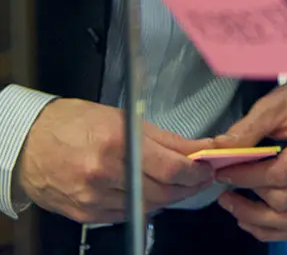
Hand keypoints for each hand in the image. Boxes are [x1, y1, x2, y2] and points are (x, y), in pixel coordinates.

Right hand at [15, 98, 214, 223]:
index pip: (170, 168)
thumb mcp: (124, 118)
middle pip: (161, 192)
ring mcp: (93, 198)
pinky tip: (150, 193)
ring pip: (146, 207)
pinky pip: (125, 215)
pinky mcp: (85, 214)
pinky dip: (142, 205)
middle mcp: (105, 174)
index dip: (195, 172)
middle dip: (187, 186)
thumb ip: (163, 138)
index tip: (207, 168)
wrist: (30, 144)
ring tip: (179, 184)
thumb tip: (195, 148)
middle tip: (200, 177)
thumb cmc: (75, 123)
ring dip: (168, 197)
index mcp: (118, 144)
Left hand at [213, 76, 286, 241]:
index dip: (248, 177)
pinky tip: (251, 217)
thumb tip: (219, 151)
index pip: (282, 174)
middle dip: (248, 199)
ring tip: (233, 205)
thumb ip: (247, 129)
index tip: (223, 172)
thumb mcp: (274, 104)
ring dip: (256, 219)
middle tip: (225, 186)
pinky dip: (271, 229)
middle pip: (285, 200)